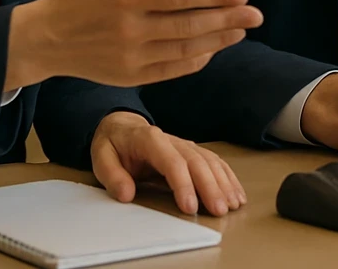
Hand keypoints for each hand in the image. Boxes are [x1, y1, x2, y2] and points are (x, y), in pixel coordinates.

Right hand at [5, 0, 262, 89]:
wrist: (46, 40)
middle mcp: (131, 30)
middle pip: (189, 26)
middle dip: (227, 20)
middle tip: (256, 15)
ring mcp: (131, 57)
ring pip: (184, 50)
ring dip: (217, 41)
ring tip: (241, 30)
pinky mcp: (130, 77)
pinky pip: (171, 71)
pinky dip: (195, 61)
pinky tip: (213, 50)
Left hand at [91, 112, 245, 215]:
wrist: (121, 125)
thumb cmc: (113, 143)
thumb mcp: (102, 156)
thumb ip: (112, 175)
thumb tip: (126, 194)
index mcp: (149, 139)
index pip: (171, 161)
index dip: (183, 183)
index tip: (190, 207)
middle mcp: (171, 139)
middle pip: (196, 161)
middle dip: (210, 186)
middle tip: (219, 210)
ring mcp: (184, 144)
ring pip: (209, 160)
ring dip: (223, 182)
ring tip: (233, 204)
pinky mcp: (191, 150)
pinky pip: (214, 160)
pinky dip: (227, 176)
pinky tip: (236, 191)